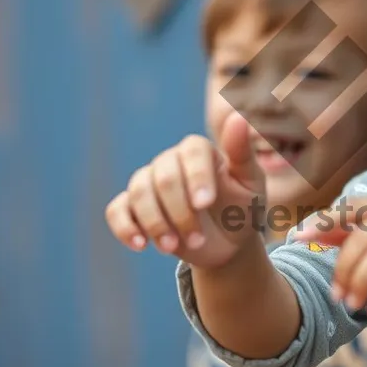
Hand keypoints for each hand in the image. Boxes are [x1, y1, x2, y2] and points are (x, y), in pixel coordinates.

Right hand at [105, 113, 264, 267]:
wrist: (226, 243)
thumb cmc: (241, 208)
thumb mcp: (250, 184)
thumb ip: (242, 153)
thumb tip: (237, 118)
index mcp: (199, 151)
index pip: (192, 151)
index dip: (196, 176)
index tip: (205, 203)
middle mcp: (170, 161)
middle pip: (164, 177)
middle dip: (180, 212)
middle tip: (198, 239)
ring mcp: (148, 182)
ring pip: (139, 193)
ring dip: (156, 223)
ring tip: (172, 247)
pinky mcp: (132, 206)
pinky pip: (117, 210)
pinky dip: (125, 227)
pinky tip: (141, 244)